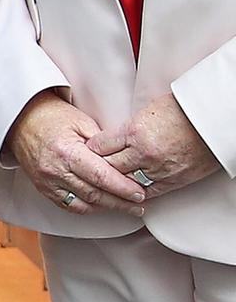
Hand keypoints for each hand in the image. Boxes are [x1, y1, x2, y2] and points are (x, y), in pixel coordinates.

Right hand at [3, 90, 145, 216]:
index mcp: (67, 151)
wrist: (20, 119)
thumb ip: (103, 144)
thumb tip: (125, 161)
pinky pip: (68, 205)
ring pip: (83, 204)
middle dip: (121, 202)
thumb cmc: (51, 116)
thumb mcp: (82, 121)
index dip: (124, 188)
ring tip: (125, 207)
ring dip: (107, 207)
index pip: (102, 177)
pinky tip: (100, 204)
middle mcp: (55, 169)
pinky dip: (87, 208)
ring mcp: (47, 181)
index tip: (140, 193)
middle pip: (95, 194)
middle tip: (138, 204)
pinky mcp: (43, 187)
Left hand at [94, 94, 221, 202]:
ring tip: (108, 182)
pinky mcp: (175, 180)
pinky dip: (137, 192)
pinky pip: (149, 192)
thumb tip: (115, 135)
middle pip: (109, 167)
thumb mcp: (147, 110)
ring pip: (126, 183)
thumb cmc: (185, 109)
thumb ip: (129, 126)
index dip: (91, 149)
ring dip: (116, 183)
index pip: (99, 147)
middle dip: (98, 167)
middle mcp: (144, 153)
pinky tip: (129, 192)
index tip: (87, 151)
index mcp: (134, 132)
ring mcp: (159, 169)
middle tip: (91, 169)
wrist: (214, 119)